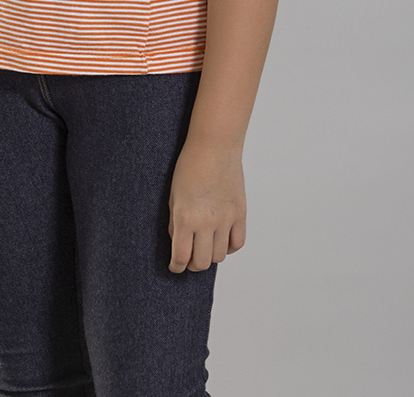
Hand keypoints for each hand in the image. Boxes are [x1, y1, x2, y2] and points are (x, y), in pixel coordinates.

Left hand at [168, 136, 245, 272]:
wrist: (214, 146)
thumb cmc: (189, 166)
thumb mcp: (173, 196)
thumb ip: (175, 223)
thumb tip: (179, 245)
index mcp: (185, 217)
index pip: (181, 257)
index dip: (176, 267)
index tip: (174, 266)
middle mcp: (206, 222)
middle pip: (201, 263)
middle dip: (192, 265)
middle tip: (189, 259)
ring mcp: (226, 219)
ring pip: (219, 256)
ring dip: (210, 255)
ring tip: (204, 246)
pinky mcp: (240, 214)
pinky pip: (237, 243)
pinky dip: (229, 247)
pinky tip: (221, 239)